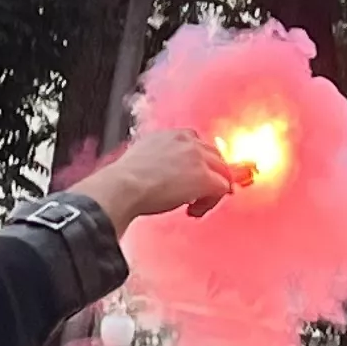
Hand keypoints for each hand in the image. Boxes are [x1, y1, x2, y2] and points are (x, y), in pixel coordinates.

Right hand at [72, 125, 233, 229]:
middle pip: (215, 156)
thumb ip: (158, 160)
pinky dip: (211, 202)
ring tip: (194, 206)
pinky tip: (194, 210)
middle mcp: (188, 141)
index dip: (199, 164)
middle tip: (197, 196)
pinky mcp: (205, 177)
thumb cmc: (124, 179)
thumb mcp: (141, 158)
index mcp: (171, 135)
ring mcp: (199, 158)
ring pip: (222, 172)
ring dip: (211, 191)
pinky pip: (223, 188)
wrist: (123, 186)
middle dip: (210, 176)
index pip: (198, 145)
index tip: (192, 179)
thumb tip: (162, 174)